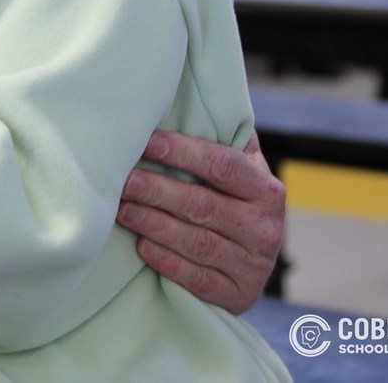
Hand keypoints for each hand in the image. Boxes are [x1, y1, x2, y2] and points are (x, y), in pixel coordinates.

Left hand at [116, 130, 283, 313]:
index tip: (147, 142)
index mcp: (266, 190)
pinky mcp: (236, 295)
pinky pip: (197, 278)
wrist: (251, 264)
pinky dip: (167, 261)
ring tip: (122, 210)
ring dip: (154, 224)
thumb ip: (223, 140)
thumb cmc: (232, 203)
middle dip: (157, 190)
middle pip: (203, 205)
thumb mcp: (241, 172)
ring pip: (197, 241)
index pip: (224, 165)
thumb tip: (185, 93)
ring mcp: (253, 265)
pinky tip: (141, 246)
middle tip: (122, 180)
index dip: (184, 152)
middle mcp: (265, 228)